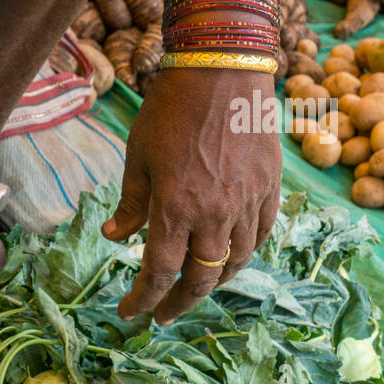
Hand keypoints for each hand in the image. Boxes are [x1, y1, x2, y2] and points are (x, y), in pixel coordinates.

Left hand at [102, 68, 281, 323]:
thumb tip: (113, 238)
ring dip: (213, 282)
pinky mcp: (270, 187)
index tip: (131, 313)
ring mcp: (247, 202)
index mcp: (175, 209)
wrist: (221, 69)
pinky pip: (262, 234)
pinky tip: (230, 257)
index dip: (143, 299)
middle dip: (179, 303)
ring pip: (236, 261)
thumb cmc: (170, 110)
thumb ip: (130, 204)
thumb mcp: (137, 158)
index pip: (159, 272)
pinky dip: (245, 253)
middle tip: (163, 314)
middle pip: (201, 279)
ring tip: (195, 288)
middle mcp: (215, 214)